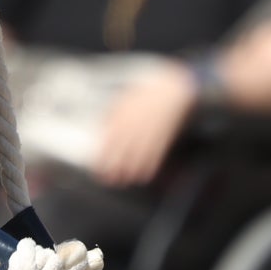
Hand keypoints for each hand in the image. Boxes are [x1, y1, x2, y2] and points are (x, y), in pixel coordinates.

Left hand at [93, 65, 199, 186]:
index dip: (103, 155)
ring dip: (130, 169)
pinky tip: (144, 175)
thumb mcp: (125, 99)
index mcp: (123, 114)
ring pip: (139, 153)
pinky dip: (150, 165)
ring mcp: (151, 129)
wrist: (173, 89)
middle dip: (114, 166)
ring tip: (124, 181)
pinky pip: (157, 152)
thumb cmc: (146, 94)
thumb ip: (112, 114)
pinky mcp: (165, 134)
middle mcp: (136, 122)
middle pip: (122, 148)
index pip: (109, 138)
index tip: (97, 167)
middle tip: (108, 180)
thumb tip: (101, 128)